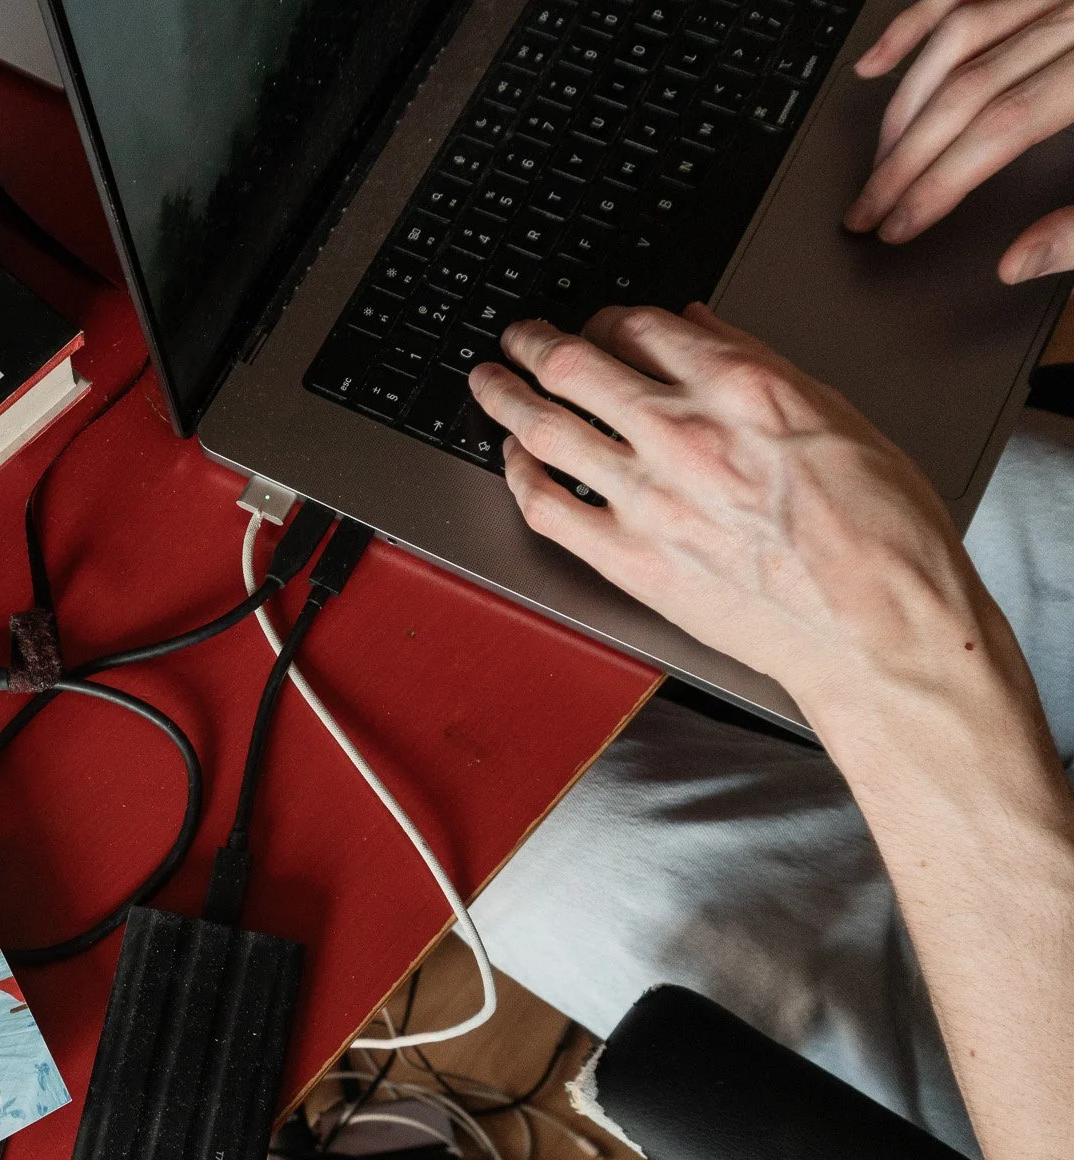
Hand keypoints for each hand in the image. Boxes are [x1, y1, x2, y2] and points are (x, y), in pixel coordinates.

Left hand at [466, 305, 1005, 716]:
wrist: (880, 629)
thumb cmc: (882, 533)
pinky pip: (545, 505)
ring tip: (488, 381)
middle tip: (519, 336)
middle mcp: (683, 434)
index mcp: (742, 389)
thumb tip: (701, 328)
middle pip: (573, 365)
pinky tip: (513, 460)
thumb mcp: (840, 416)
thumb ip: (760, 364)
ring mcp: (647, 498)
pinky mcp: (627, 559)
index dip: (605, 318)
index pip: (639, 326)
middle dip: (534, 342)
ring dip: (504, 395)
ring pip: (544, 427)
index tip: (597, 324)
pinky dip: (517, 473)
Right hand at [844, 0, 1073, 279]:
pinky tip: (884, 60)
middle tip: (867, 208)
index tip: (899, 225)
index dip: (937, 184)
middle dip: (905, 157)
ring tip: (878, 158)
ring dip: (906, 100)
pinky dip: (919, 21)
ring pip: (959, 33)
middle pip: (967, 85)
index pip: (998, 126)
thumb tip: (1021, 261)